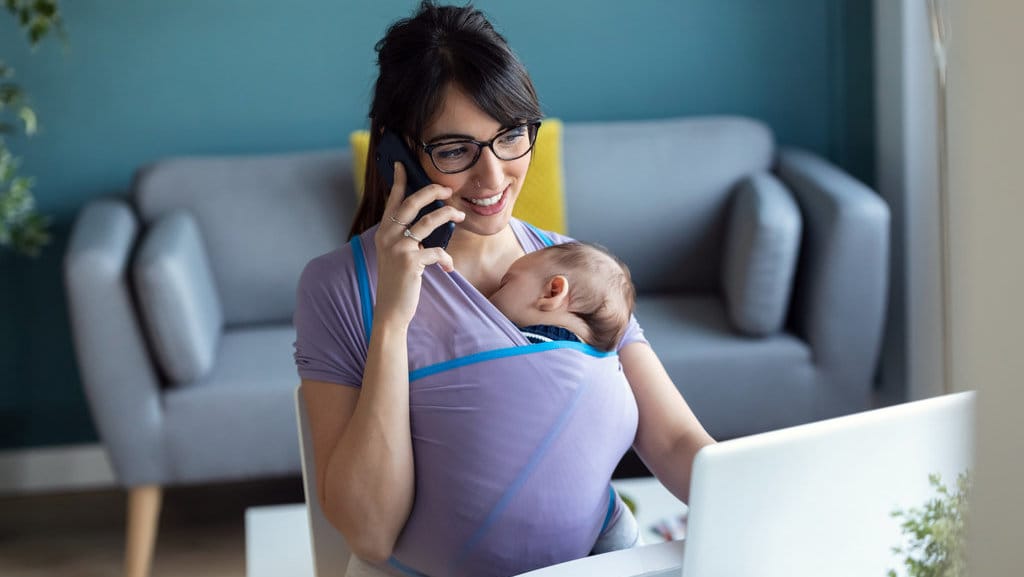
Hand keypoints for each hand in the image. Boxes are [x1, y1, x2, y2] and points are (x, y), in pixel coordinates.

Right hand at [372, 163, 464, 326]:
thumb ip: (405, 237)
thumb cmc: (398, 282)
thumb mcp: (396, 254)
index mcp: (383, 232)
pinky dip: (446, 259)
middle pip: (412, 203)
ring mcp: (398, 247)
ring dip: (449, 216)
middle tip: (448, 189)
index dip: (399, 181)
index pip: (393, 201)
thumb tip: (427, 220)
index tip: (402, 164)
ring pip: (429, 221)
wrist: (391, 310)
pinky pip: (437, 251)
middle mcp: (387, 236)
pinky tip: (448, 268)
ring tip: (460, 217)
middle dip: (432, 191)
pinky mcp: (410, 261)